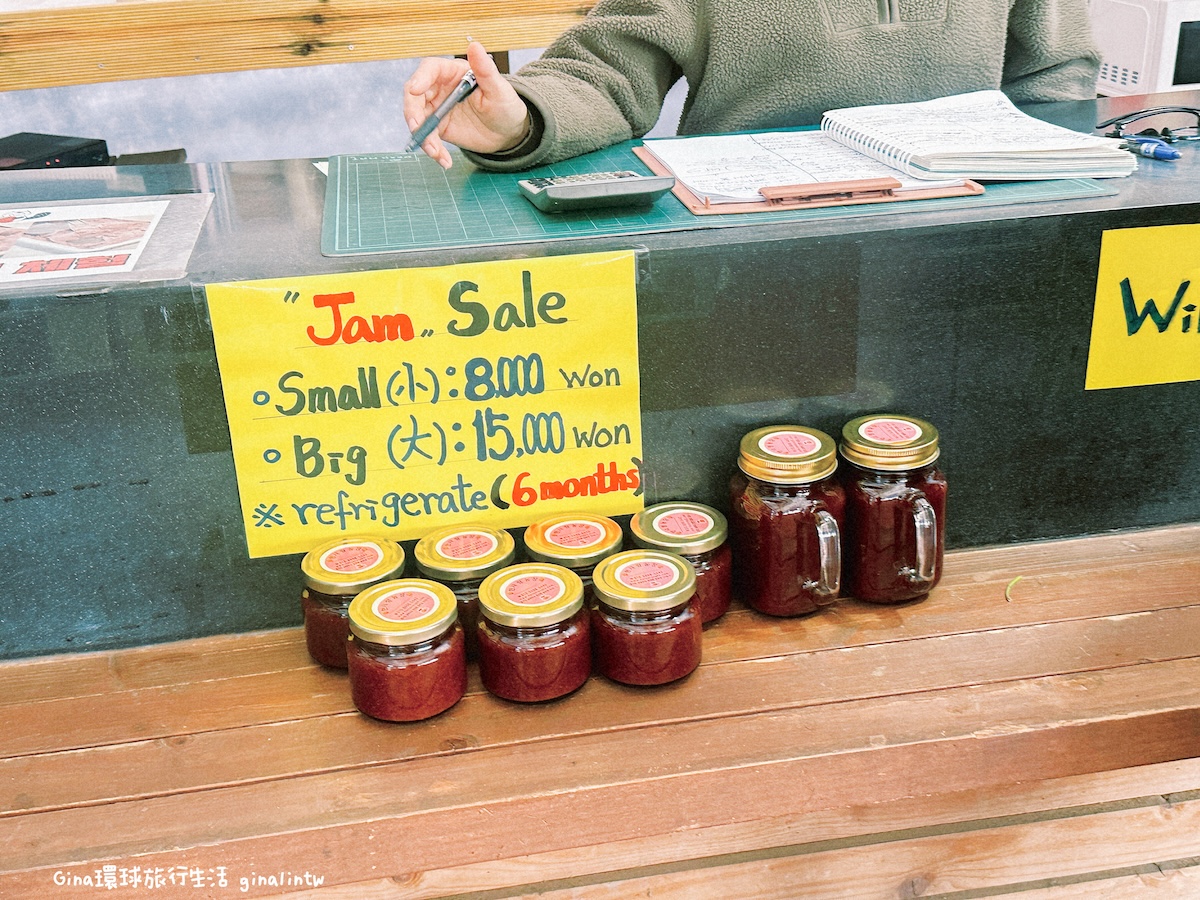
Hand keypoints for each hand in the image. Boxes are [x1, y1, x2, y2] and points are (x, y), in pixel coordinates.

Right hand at [403, 41, 530, 167]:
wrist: (508, 132)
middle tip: (417, 128)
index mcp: (453, 72)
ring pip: (417, 119)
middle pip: (415, 95)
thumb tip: (474, 45)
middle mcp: (440, 88)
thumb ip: (485, 69)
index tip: (415, 91)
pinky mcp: (439, 128)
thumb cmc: (505, 105)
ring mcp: (437, 109)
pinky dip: (432, 150)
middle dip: (412, 112)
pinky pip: (428, 138)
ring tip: (436, 153)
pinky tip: (444, 161)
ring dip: (422, 137)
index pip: (430, 69)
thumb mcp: (499, 89)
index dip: (420, 78)